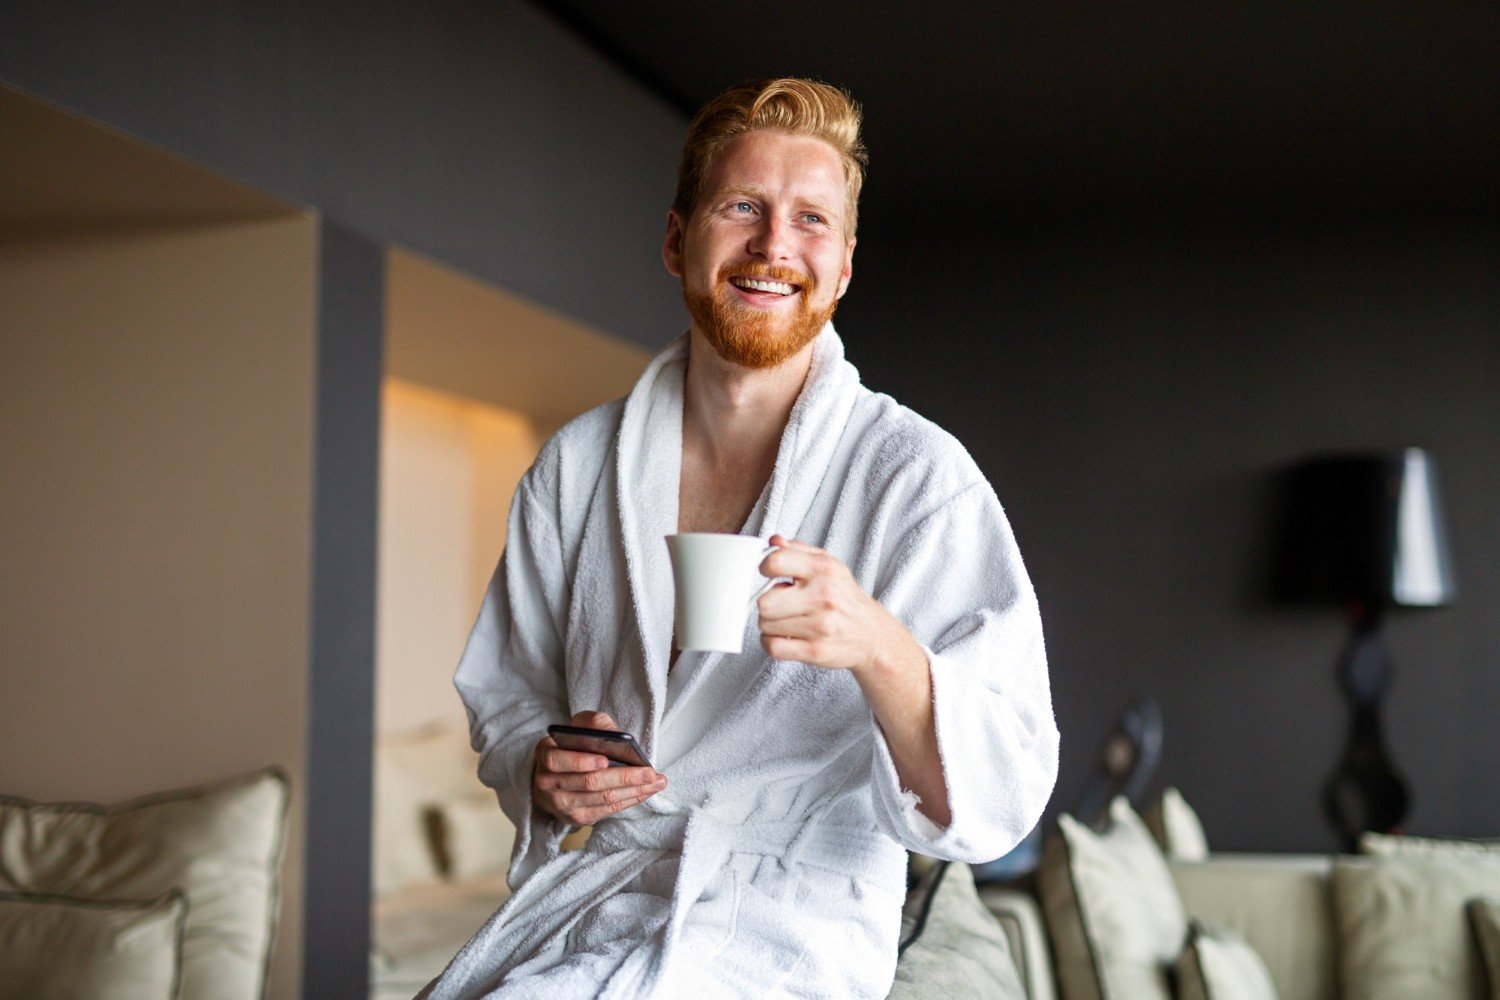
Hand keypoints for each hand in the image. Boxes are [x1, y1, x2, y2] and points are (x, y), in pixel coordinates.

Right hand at [532, 711, 666, 826]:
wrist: (558, 775)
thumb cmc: (574, 746)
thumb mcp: (579, 727)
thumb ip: (594, 724)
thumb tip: (617, 735)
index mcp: (544, 754)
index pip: (557, 759)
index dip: (580, 761)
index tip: (605, 759)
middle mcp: (547, 783)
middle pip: (589, 782)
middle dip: (623, 777)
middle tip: (649, 772)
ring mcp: (561, 804)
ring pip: (602, 798)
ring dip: (633, 791)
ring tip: (656, 781)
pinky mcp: (576, 818)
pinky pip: (607, 810)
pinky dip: (629, 800)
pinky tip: (645, 792)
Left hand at [756, 535, 924, 675]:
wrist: (873, 635)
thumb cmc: (845, 599)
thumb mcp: (829, 565)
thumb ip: (798, 550)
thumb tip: (773, 541)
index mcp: (823, 569)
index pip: (775, 561)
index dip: (764, 567)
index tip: (769, 574)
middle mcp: (822, 596)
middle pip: (764, 602)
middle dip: (767, 603)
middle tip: (780, 603)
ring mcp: (820, 626)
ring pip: (765, 625)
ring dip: (771, 624)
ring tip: (788, 620)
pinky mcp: (815, 651)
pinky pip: (772, 647)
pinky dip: (772, 643)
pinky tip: (784, 636)